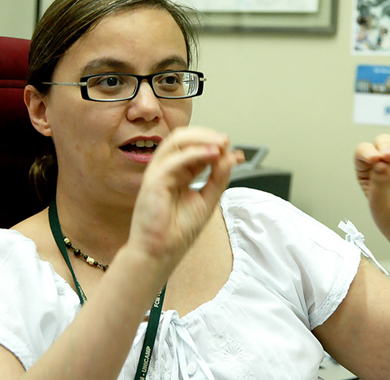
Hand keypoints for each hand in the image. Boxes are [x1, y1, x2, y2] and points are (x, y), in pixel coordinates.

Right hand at [129, 127, 242, 265]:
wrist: (160, 253)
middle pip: (184, 139)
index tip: (237, 154)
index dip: (216, 146)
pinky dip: (194, 153)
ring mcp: (158, 173)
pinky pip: (173, 160)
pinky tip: (211, 154)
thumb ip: (219, 178)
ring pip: (176, 141)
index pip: (196, 149)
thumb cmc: (178, 231)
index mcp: (179, 173)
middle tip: (227, 142)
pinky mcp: (153, 181)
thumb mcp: (208, 200)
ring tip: (221, 144)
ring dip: (201, 139)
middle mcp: (167, 169)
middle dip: (207, 136)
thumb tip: (232, 156)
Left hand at [355, 134, 389, 270]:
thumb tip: (380, 162)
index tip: (374, 159)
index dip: (367, 152)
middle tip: (389, 157)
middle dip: (385, 145)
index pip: (363, 155)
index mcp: (369, 173)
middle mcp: (387, 165)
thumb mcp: (381, 206)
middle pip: (383, 144)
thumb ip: (379, 183)